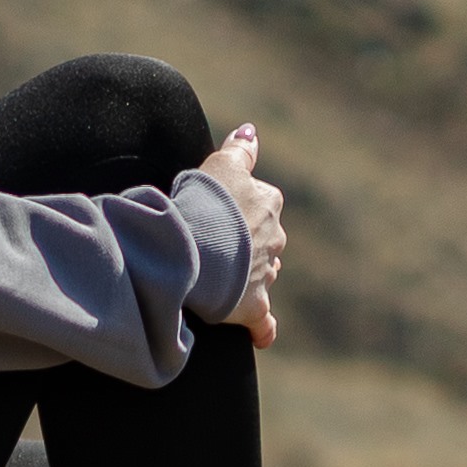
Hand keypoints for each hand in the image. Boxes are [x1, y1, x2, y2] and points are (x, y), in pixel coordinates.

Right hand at [211, 124, 284, 350]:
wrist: (192, 249)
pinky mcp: (253, 306)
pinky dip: (263, 328)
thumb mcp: (219, 164)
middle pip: (264, 239)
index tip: (215, 212)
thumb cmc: (202, 203)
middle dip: (246, 243)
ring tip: (222, 278)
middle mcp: (274, 238)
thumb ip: (239, 148)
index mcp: (268, 202)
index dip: (237, 207)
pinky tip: (262, 335)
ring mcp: (265, 273)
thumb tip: (251, 130)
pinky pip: (263, 321)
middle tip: (215, 245)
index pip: (261, 201)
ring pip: (262, 274)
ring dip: (248, 276)